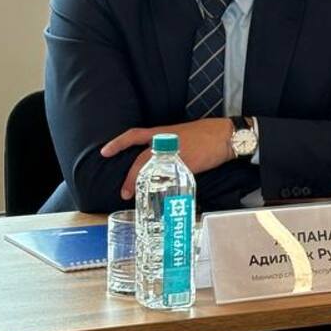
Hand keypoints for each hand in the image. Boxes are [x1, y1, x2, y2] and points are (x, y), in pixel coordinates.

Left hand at [99, 118, 233, 199]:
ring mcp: (176, 154)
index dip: (118, 143)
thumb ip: (168, 146)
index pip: (134, 135)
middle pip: (140, 160)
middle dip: (129, 177)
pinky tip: (162, 196)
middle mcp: (166, 142)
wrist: (226, 135)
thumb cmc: (206, 135)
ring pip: (153, 171)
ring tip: (137, 198)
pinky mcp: (188, 164)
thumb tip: (159, 160)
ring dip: (142, 185)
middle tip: (123, 192)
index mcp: (163, 133)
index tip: (104, 152)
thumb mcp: (182, 135)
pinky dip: (164, 188)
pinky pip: (171, 179)